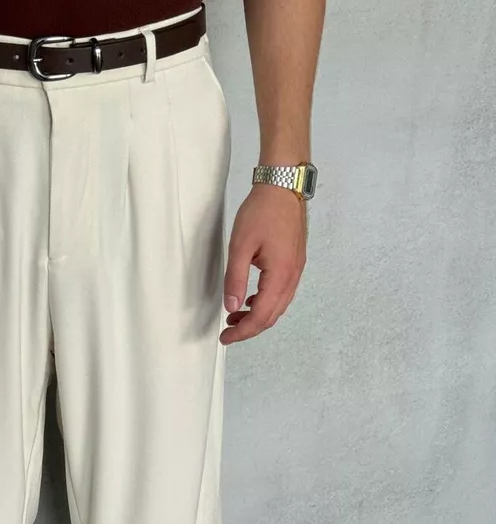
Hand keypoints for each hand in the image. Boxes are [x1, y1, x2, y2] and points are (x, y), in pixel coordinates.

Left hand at [220, 183, 306, 344]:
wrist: (283, 186)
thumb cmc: (262, 211)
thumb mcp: (240, 246)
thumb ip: (235, 279)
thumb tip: (232, 307)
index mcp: (280, 275)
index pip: (262, 315)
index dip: (243, 331)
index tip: (226, 337)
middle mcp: (293, 276)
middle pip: (272, 315)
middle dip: (250, 328)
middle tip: (228, 332)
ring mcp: (296, 269)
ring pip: (278, 306)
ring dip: (258, 316)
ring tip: (235, 317)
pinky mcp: (295, 262)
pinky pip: (282, 292)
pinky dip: (266, 302)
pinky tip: (251, 299)